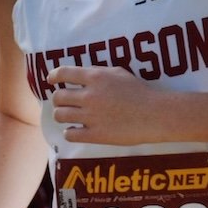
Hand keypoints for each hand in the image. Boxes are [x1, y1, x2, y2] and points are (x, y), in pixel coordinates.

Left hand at [47, 65, 173, 144]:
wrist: (156, 115)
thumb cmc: (140, 92)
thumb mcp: (119, 73)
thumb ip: (98, 72)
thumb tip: (81, 74)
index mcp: (94, 78)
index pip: (63, 73)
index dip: (53, 76)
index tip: (51, 80)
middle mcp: (88, 96)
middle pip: (58, 97)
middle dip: (58, 99)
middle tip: (63, 102)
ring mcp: (90, 117)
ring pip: (60, 115)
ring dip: (61, 115)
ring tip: (67, 116)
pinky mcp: (95, 135)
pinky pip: (70, 134)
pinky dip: (69, 132)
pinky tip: (75, 131)